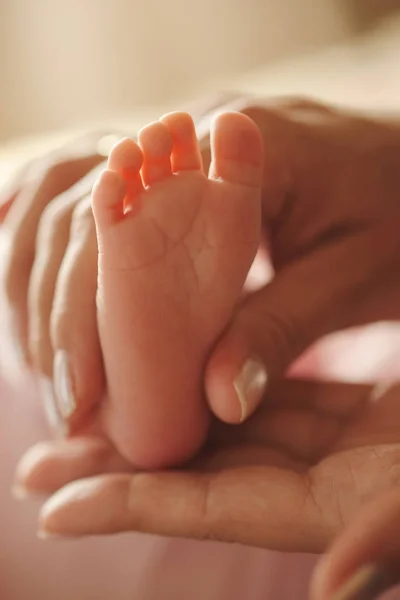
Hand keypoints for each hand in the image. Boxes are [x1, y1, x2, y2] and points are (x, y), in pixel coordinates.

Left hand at [14, 378, 399, 563]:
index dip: (132, 502)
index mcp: (336, 505)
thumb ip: (397, 530)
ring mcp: (327, 447)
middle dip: (119, 468)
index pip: (213, 505)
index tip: (54, 502)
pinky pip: (259, 405)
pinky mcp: (340, 415)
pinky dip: (209, 393)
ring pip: (221, 438)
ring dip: (153, 429)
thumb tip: (338, 586)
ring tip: (83, 416)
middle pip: (200, 475)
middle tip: (37, 460)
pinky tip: (170, 378)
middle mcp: (321, 483)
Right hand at [20, 98, 399, 431]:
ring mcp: (173, 144)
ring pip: (60, 197)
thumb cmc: (395, 212)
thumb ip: (284, 329)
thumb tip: (218, 402)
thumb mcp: (353, 275)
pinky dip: (42, 235)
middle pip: (73, 209)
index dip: (85, 308)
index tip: (82, 390)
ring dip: (36, 281)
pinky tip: (27, 283)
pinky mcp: (174, 169)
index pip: (122, 220)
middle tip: (64, 403)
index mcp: (234, 145)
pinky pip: (84, 188)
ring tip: (43, 363)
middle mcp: (186, 132)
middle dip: (53, 311)